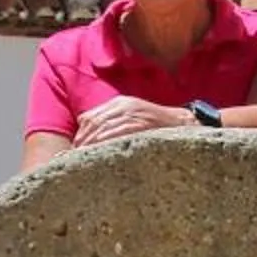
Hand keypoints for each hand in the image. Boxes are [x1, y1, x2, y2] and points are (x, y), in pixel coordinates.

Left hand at [72, 96, 189, 145]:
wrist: (180, 122)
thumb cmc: (155, 124)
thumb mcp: (131, 117)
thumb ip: (112, 122)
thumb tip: (90, 131)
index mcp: (118, 103)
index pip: (90, 116)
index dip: (81, 132)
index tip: (76, 146)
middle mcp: (123, 105)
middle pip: (94, 121)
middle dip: (83, 138)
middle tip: (76, 153)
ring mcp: (132, 112)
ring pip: (104, 126)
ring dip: (92, 141)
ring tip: (84, 154)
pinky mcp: (141, 122)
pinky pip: (119, 129)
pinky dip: (107, 138)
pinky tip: (99, 146)